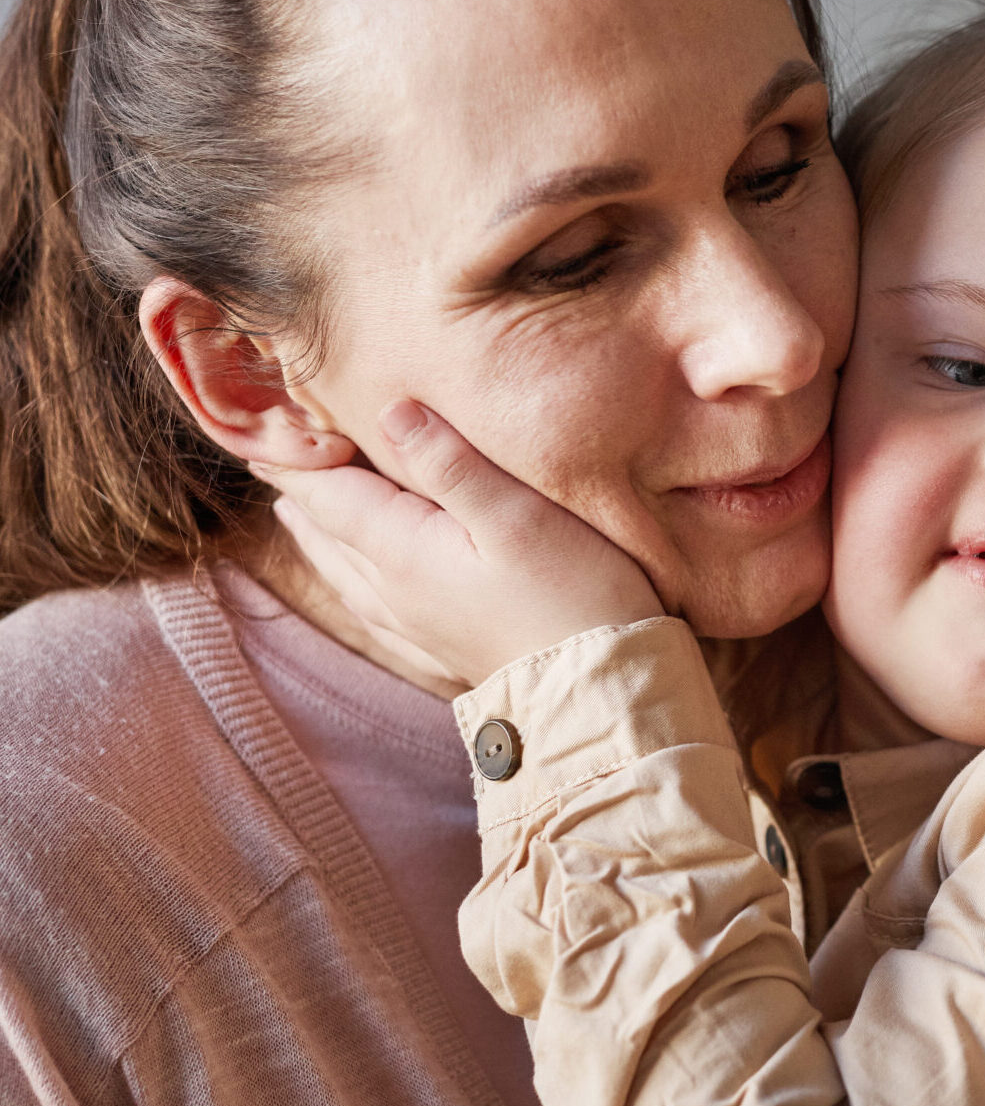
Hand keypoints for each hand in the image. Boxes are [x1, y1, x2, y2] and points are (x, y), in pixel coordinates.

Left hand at [257, 400, 662, 686]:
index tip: (262, 427)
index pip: (328, 494)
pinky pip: (372, 606)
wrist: (602, 694)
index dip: (295, 458)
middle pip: (328, 531)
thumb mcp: (517, 515)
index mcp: (403, 552)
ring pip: (345, 571)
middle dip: (300, 491)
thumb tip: (391, 411)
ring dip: (319, 534)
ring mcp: (416, 625)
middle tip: (273, 456)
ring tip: (298, 512)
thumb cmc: (573, 595)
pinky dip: (349, 578)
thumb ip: (451, 463)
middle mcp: (394, 591)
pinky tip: (357, 585)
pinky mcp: (442, 646)